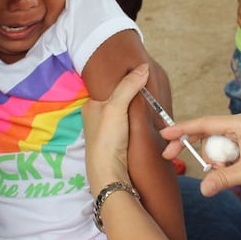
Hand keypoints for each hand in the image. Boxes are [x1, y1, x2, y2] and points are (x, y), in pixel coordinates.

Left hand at [81, 64, 148, 192]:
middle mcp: (98, 115)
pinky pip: (130, 121)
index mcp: (91, 105)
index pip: (106, 84)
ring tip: (149, 95)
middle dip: (130, 90)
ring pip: (124, 109)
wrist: (110, 172)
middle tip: (146, 81)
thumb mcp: (116, 107)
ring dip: (136, 105)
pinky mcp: (119, 139)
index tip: (135, 69)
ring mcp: (108, 128)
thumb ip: (128, 86)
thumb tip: (143, 67)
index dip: (120, 76)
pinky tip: (146, 115)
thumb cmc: (106, 140)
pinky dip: (138, 117)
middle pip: (117, 96)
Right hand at [160, 113, 240, 196]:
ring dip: (214, 160)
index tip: (163, 134)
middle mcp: (240, 124)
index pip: (203, 124)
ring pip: (217, 144)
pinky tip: (231, 172)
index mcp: (239, 124)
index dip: (181, 129)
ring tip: (224, 173)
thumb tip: (202, 189)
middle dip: (193, 148)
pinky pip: (227, 150)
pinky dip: (224, 161)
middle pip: (206, 133)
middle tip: (171, 157)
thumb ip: (223, 179)